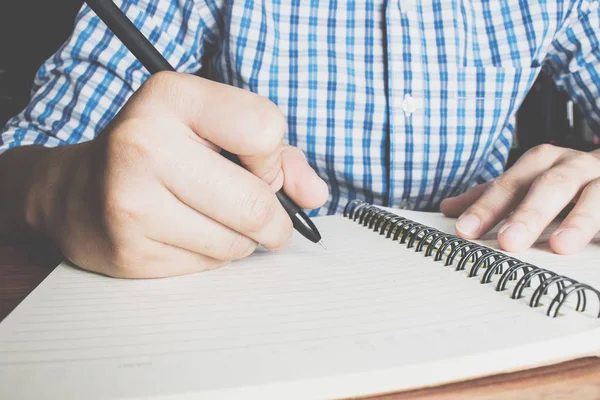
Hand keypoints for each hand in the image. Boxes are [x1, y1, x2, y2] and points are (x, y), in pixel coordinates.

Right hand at [33, 72, 328, 277]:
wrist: (77, 193)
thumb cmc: (159, 153)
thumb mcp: (213, 128)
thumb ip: (279, 155)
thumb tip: (315, 195)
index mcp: (172, 97)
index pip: (266, 130)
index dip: (271, 157)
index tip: (254, 165)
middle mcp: (145, 144)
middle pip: (257, 203)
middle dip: (273, 219)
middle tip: (260, 214)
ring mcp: (132, 202)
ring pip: (238, 243)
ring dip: (243, 239)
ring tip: (212, 218)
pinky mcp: (131, 252)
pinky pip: (210, 267)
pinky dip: (214, 256)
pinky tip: (185, 235)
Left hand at [440, 144, 599, 253]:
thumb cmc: (565, 181)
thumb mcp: (527, 183)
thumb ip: (493, 197)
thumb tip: (448, 209)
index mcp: (542, 162)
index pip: (509, 185)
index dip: (487, 208)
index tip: (465, 231)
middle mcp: (574, 166)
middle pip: (549, 185)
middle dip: (529, 214)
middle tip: (509, 242)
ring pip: (595, 196)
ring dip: (579, 221)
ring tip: (561, 246)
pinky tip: (599, 245)